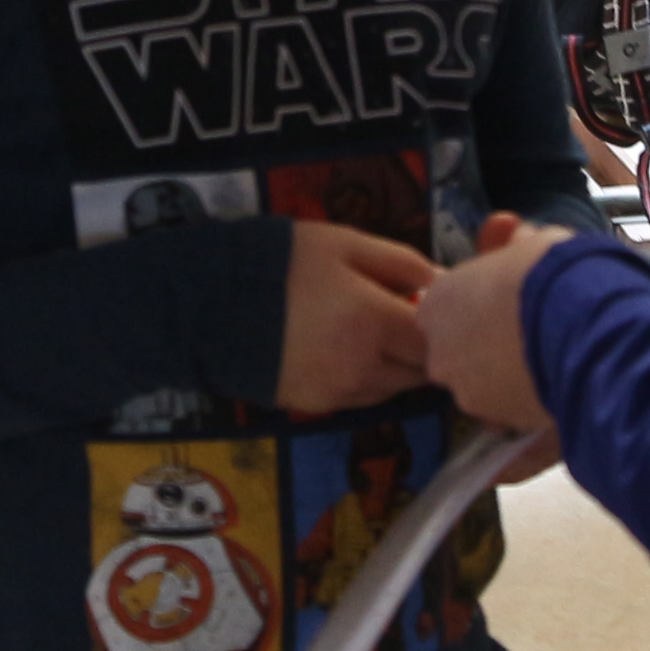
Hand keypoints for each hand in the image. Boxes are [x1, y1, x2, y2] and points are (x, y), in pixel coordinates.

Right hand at [276, 220, 438, 417]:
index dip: (440, 323)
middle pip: (420, 371)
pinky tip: (344, 351)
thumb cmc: (279, 262)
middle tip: (403, 319)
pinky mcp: (315, 407)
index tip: (427, 304)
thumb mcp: (343, 243)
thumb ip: (400, 262)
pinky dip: (366, 379)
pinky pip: (361, 398)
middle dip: (421, 347)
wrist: (207, 304)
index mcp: (375, 321)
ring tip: (372, 333)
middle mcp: (364, 367)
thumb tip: (442, 282)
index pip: (436, 339)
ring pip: (393, 389)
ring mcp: (339, 393)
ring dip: (396, 367)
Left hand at [419, 213, 575, 435]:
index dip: (478, 306)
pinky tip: (556, 386)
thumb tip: (507, 230)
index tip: (507, 303)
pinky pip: (510, 415)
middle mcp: (439, 352)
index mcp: (437, 303)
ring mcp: (466, 392)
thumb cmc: (553, 273)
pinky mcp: (499, 423)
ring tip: (549, 362)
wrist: (583, 323)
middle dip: (487, 347)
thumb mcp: (530, 241)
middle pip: (459, 352)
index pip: (445, 310)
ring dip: (508, 378)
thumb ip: (510, 243)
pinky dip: (528, 404)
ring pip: (484, 387)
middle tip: (529, 334)